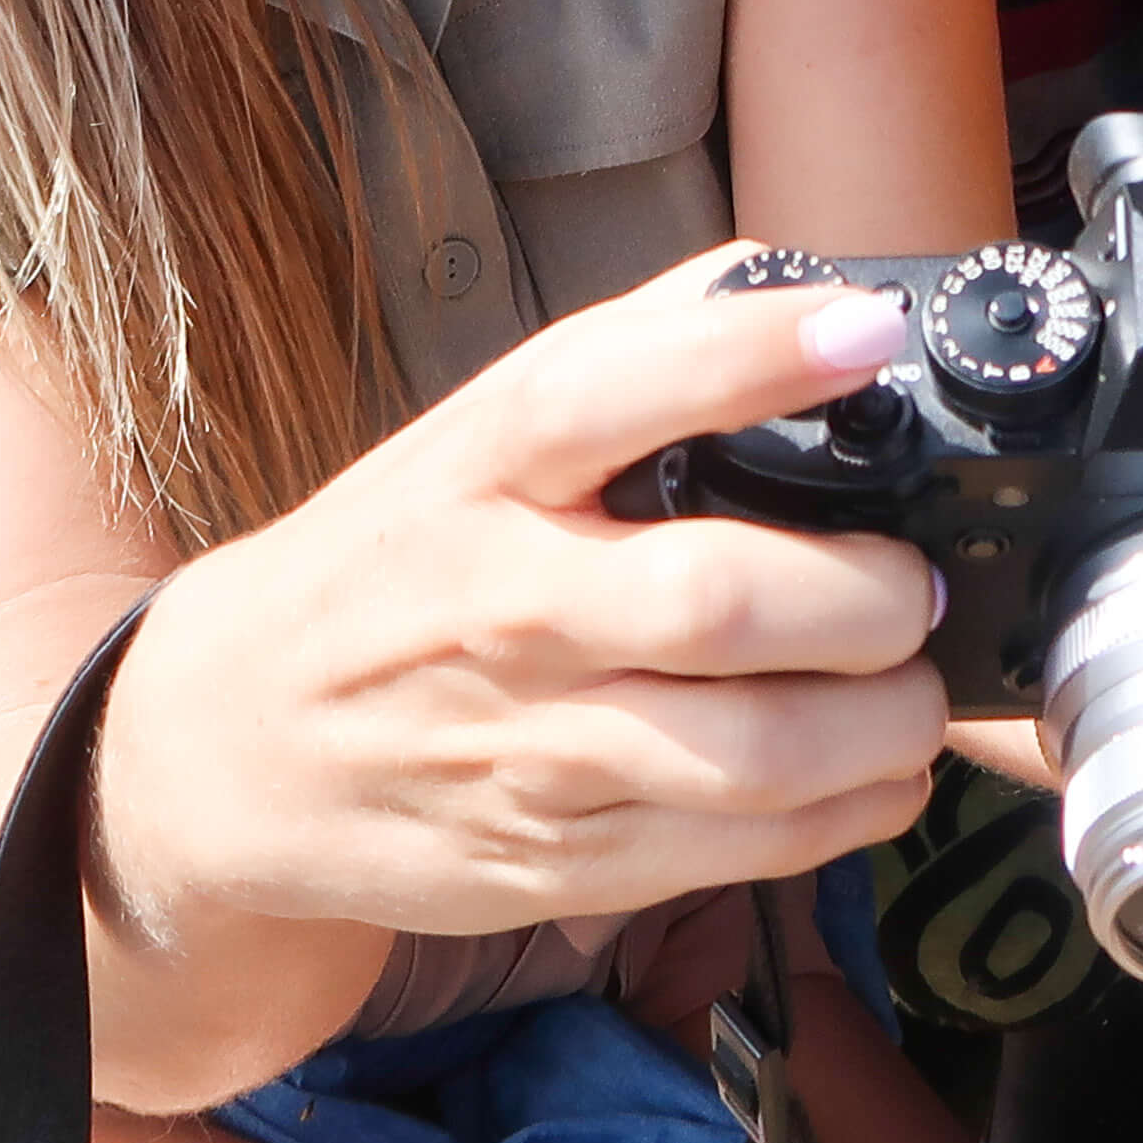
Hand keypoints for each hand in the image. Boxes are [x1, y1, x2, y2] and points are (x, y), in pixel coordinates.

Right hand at [107, 253, 957, 949]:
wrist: (231, 744)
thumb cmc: (393, 562)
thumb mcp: (474, 433)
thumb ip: (633, 351)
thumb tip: (790, 282)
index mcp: (483, 469)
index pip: (606, 389)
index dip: (750, 354)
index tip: (866, 334)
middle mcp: (501, 605)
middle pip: (719, 600)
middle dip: (869, 595)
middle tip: (911, 582)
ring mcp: (527, 747)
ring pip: (754, 752)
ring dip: (882, 723)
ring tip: (909, 689)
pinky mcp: (554, 860)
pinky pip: (739, 851)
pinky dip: (845, 814)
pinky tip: (870, 771)